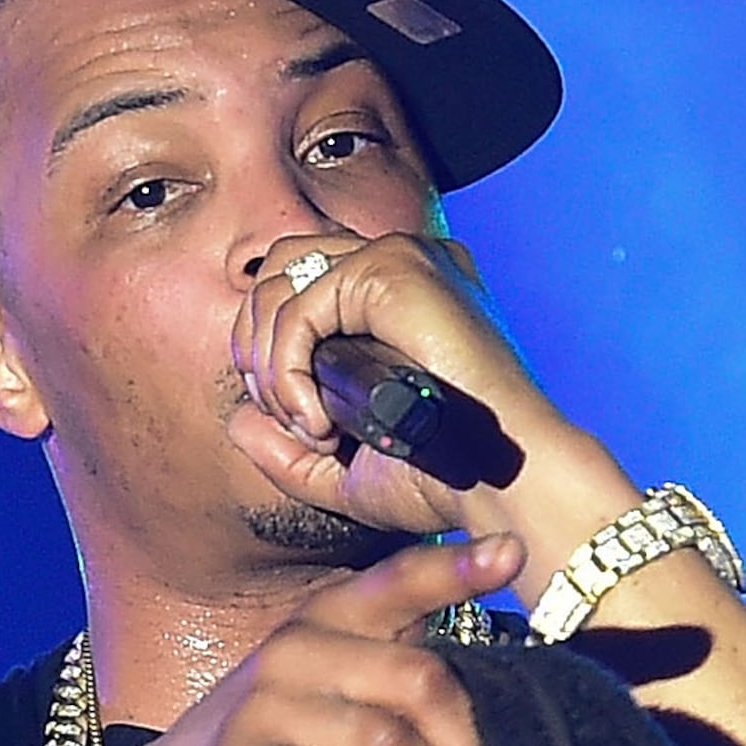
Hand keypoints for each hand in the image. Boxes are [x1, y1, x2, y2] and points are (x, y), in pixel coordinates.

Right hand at [100, 532, 521, 745]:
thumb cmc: (290, 744)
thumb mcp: (345, 692)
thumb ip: (407, 677)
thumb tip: (517, 693)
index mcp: (331, 619)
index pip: (399, 582)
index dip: (455, 567)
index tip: (514, 551)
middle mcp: (297, 650)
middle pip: (415, 678)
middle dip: (470, 742)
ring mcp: (264, 708)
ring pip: (380, 737)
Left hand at [226, 233, 558, 536]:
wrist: (507, 485)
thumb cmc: (446, 482)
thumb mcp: (348, 473)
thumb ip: (289, 448)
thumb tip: (238, 418)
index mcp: (401, 294)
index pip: (301, 281)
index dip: (270, 345)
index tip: (288, 416)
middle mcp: (403, 263)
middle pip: (281, 266)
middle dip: (257, 344)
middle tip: (286, 416)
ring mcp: (403, 259)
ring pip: (283, 284)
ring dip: (271, 364)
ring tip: (307, 426)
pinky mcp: (396, 271)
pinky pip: (301, 309)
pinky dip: (288, 369)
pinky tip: (319, 422)